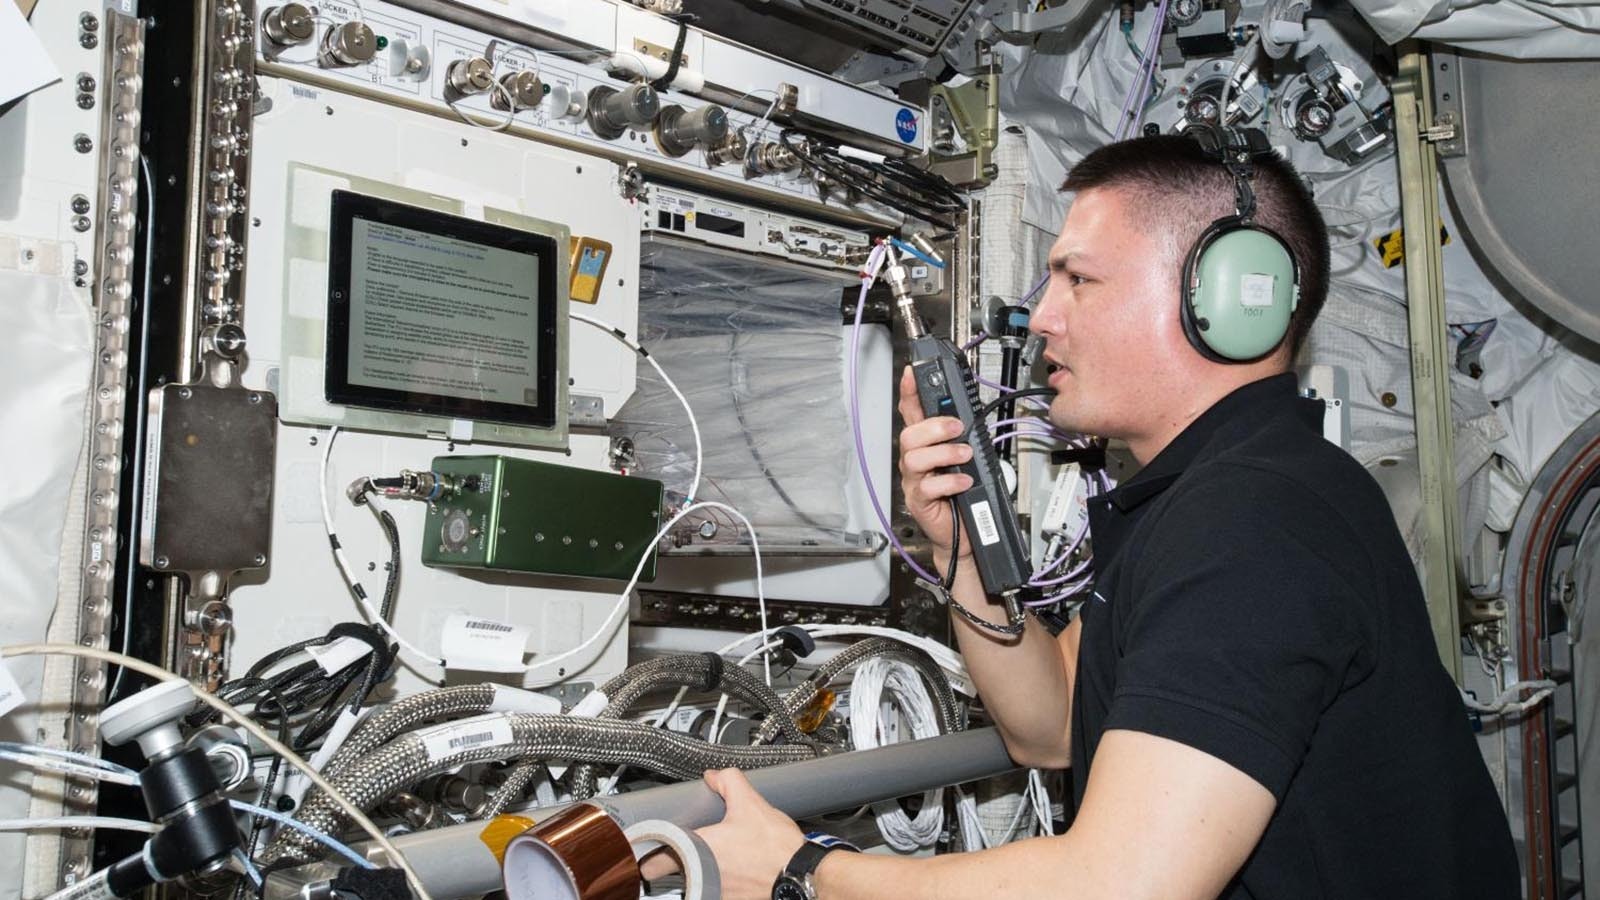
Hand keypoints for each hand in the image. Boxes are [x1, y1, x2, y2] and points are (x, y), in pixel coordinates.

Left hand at [640, 768, 804, 899]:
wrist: (802, 874)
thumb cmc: (777, 848)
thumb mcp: (751, 803)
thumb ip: (728, 782)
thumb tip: (715, 776)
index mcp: (699, 850)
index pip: (657, 859)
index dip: (649, 853)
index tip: (646, 850)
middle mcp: (703, 877)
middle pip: (676, 873)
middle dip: (675, 863)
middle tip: (679, 852)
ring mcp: (717, 894)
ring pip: (697, 884)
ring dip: (701, 872)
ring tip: (717, 858)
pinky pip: (718, 892)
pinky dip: (722, 882)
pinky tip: (736, 870)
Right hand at [897, 366, 974, 562]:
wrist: (965, 534)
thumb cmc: (963, 496)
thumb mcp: (964, 460)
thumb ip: (960, 438)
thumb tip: (966, 416)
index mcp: (925, 446)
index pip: (911, 413)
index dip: (909, 392)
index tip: (912, 373)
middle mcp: (915, 462)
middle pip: (908, 435)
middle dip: (933, 427)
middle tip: (956, 427)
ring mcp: (914, 482)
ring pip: (915, 458)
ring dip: (943, 452)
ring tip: (964, 455)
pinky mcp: (919, 502)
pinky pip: (928, 487)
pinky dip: (949, 481)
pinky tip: (963, 482)